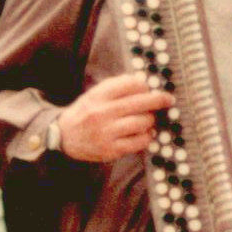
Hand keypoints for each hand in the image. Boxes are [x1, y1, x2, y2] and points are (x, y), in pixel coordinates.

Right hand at [52, 73, 170, 162]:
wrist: (63, 136)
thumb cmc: (86, 113)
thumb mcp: (94, 95)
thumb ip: (116, 87)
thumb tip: (143, 82)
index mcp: (97, 97)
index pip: (129, 84)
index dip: (144, 85)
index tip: (149, 87)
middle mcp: (101, 113)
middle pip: (140, 103)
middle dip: (159, 100)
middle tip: (168, 99)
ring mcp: (106, 133)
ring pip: (143, 122)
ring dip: (151, 119)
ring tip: (149, 118)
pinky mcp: (111, 150)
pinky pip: (140, 141)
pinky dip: (147, 136)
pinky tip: (145, 132)